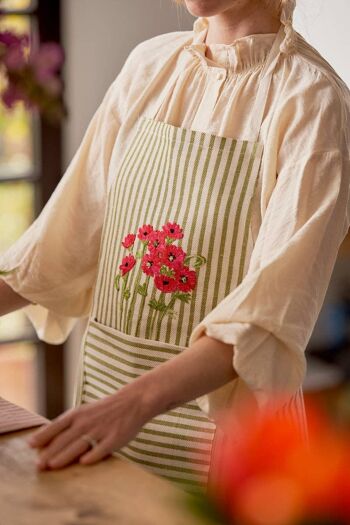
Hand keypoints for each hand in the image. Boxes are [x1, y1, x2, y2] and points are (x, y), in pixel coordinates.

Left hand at [26, 383, 149, 470]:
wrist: (133, 402)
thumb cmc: (105, 410)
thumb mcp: (85, 411)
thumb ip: (68, 424)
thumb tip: (46, 440)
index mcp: (78, 414)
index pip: (56, 425)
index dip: (43, 436)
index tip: (30, 446)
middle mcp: (87, 421)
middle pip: (65, 438)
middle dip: (49, 452)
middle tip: (38, 465)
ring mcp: (101, 430)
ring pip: (79, 444)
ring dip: (64, 455)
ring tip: (52, 465)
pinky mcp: (114, 438)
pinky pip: (101, 449)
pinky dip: (92, 456)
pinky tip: (83, 463)